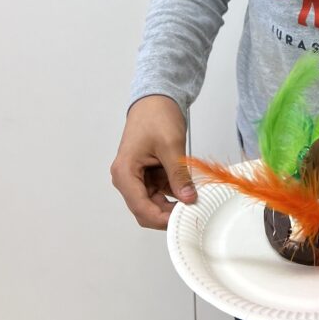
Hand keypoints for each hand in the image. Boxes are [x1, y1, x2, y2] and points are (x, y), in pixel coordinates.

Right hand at [110, 95, 196, 229]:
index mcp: (124, 172)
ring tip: (194, 200)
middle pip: (146, 209)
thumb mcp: (171, 145)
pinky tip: (190, 190)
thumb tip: (188, 198)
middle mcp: (127, 178)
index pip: (141, 208)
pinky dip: (175, 192)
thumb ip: (178, 175)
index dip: (161, 218)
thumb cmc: (156, 115)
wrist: (156, 98)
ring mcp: (138, 177)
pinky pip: (161, 191)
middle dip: (168, 213)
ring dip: (173, 203)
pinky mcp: (149, 174)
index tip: (182, 221)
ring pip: (155, 202)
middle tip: (191, 213)